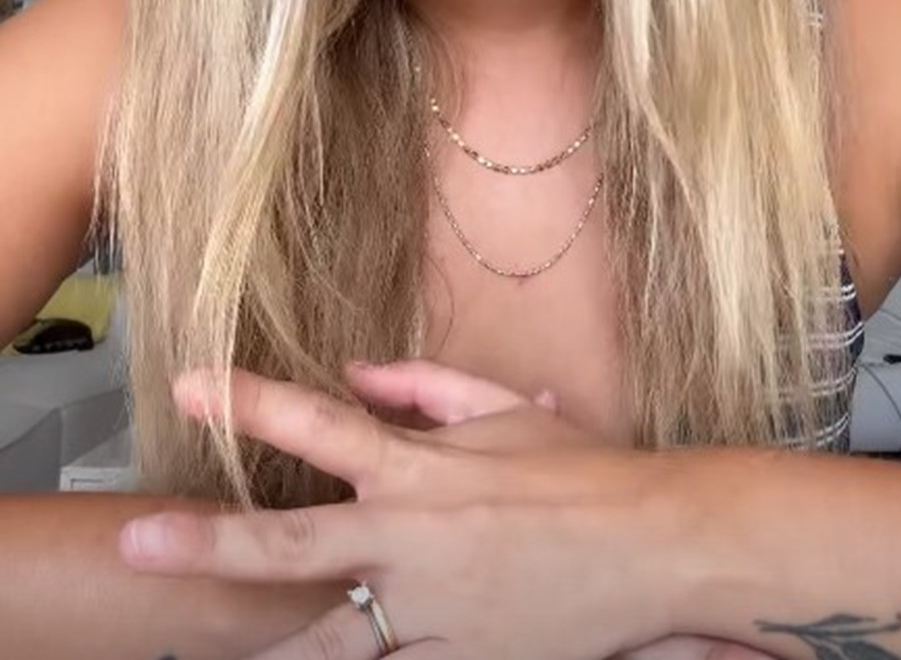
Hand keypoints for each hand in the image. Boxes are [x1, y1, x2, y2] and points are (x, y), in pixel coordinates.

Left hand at [119, 362, 774, 659]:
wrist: (655, 547)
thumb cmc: (581, 468)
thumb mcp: (502, 407)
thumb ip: (420, 386)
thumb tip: (351, 372)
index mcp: (422, 470)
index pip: (318, 426)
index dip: (249, 402)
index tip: (193, 382)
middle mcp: (414, 542)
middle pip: (290, 545)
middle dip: (208, 541)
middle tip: (141, 538)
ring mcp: (433, 615)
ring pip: (328, 638)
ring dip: (266, 643)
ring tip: (217, 649)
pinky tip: (324, 658)